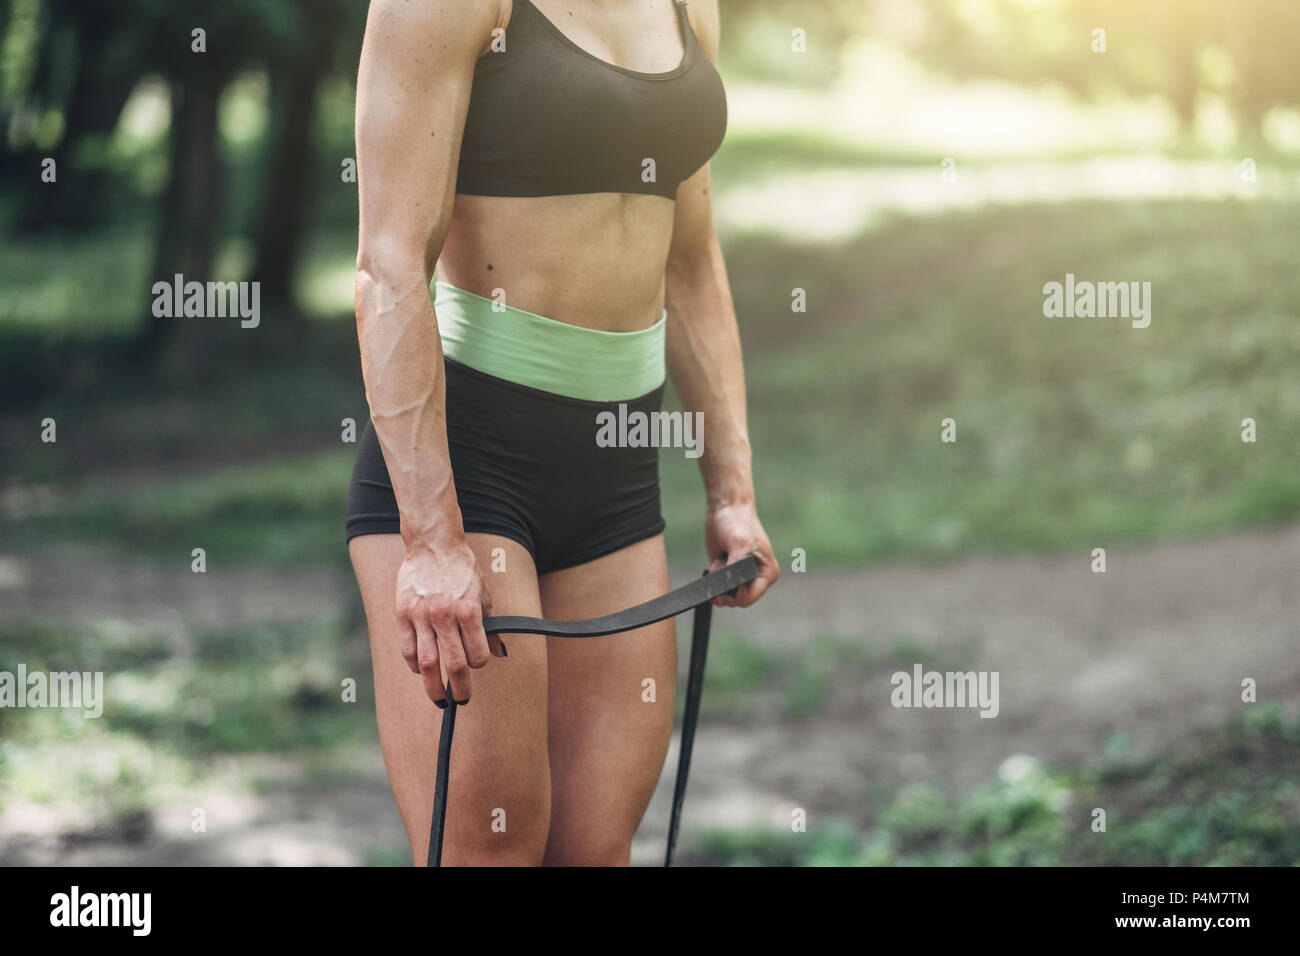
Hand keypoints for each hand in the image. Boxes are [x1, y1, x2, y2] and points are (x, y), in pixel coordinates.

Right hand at [394, 539, 501, 705]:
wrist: (433, 544)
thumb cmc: (462, 569)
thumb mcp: (484, 593)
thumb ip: (490, 624)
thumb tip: (499, 651)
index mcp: (469, 610)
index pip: (477, 654)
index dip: (479, 665)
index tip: (478, 666)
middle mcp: (445, 616)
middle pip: (453, 665)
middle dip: (459, 688)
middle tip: (461, 700)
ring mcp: (421, 616)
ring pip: (427, 663)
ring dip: (433, 686)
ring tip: (439, 698)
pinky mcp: (403, 614)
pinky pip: (407, 650)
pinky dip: (415, 665)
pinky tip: (421, 671)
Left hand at [704, 501, 778, 607]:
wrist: (726, 508)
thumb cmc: (738, 521)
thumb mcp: (740, 542)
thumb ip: (736, 566)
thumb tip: (728, 586)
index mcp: (767, 573)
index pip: (749, 598)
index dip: (734, 595)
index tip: (724, 582)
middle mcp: (757, 577)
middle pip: (736, 600)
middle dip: (724, 588)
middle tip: (722, 566)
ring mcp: (741, 577)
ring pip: (725, 596)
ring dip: (717, 582)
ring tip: (721, 561)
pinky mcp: (728, 573)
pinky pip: (717, 588)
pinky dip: (712, 580)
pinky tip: (715, 563)